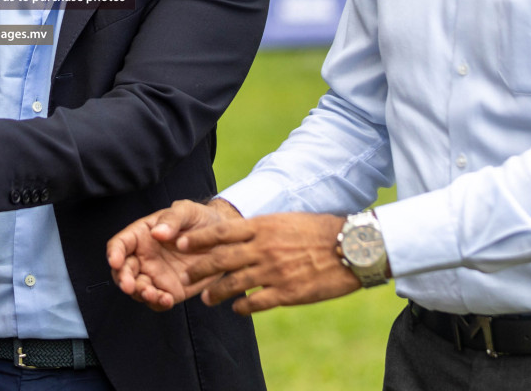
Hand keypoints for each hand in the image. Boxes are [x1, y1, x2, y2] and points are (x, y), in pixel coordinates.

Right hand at [107, 198, 241, 309]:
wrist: (224, 239)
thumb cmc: (200, 219)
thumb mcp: (187, 211)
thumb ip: (172, 218)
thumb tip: (157, 232)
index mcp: (141, 235)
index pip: (119, 244)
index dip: (114, 253)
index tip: (115, 261)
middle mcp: (144, 257)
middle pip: (123, 271)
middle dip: (123, 279)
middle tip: (130, 286)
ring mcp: (156, 275)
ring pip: (138, 289)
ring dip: (141, 293)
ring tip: (153, 294)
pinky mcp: (171, 290)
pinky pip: (159, 301)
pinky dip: (159, 303)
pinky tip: (167, 300)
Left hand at [178, 212, 359, 314]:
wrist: (350, 247)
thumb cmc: (319, 230)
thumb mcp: (285, 220)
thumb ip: (261, 228)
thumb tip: (241, 233)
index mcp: (262, 226)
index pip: (220, 232)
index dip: (198, 240)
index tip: (180, 244)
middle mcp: (264, 248)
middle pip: (221, 259)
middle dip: (199, 268)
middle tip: (186, 276)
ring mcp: (274, 271)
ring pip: (234, 283)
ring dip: (216, 292)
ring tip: (207, 298)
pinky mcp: (287, 292)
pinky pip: (256, 303)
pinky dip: (242, 307)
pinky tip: (237, 309)